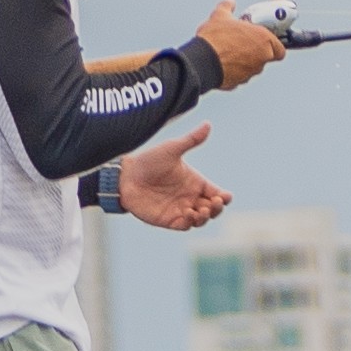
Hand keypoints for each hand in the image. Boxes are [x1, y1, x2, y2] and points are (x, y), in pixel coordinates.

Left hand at [117, 122, 232, 231]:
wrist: (126, 177)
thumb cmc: (148, 161)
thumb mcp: (172, 149)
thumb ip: (191, 140)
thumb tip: (208, 124)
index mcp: (195, 182)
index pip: (217, 193)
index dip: (224, 197)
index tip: (224, 196)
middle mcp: (190, 197)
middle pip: (213, 209)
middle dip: (217, 208)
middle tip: (215, 202)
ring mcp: (180, 209)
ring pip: (201, 220)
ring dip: (205, 217)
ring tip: (201, 210)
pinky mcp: (169, 219)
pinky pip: (185, 226)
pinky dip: (191, 223)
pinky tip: (189, 213)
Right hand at [195, 0, 288, 82]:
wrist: (202, 61)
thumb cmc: (215, 38)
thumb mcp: (220, 16)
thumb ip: (227, 7)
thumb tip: (229, 1)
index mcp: (264, 40)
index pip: (280, 49)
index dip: (274, 45)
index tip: (264, 40)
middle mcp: (262, 58)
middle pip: (266, 58)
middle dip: (257, 52)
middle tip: (245, 44)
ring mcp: (251, 72)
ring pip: (252, 68)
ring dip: (246, 61)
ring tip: (231, 52)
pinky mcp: (238, 82)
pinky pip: (239, 76)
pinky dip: (234, 70)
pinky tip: (223, 63)